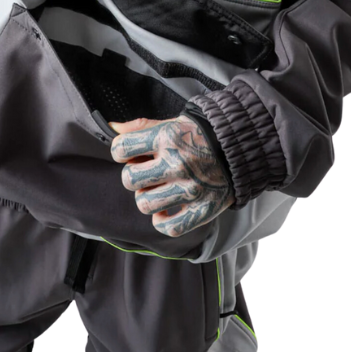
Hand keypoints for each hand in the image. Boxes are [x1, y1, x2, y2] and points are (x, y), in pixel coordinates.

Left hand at [108, 115, 233, 237]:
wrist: (239, 148)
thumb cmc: (199, 135)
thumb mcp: (171, 123)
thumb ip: (141, 126)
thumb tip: (111, 126)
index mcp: (166, 137)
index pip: (121, 148)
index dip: (121, 151)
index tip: (131, 153)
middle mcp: (176, 163)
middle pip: (128, 179)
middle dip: (133, 176)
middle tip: (147, 173)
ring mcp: (189, 188)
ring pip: (144, 204)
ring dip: (147, 197)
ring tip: (158, 190)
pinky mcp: (201, 210)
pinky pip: (168, 227)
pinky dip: (162, 222)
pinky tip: (166, 211)